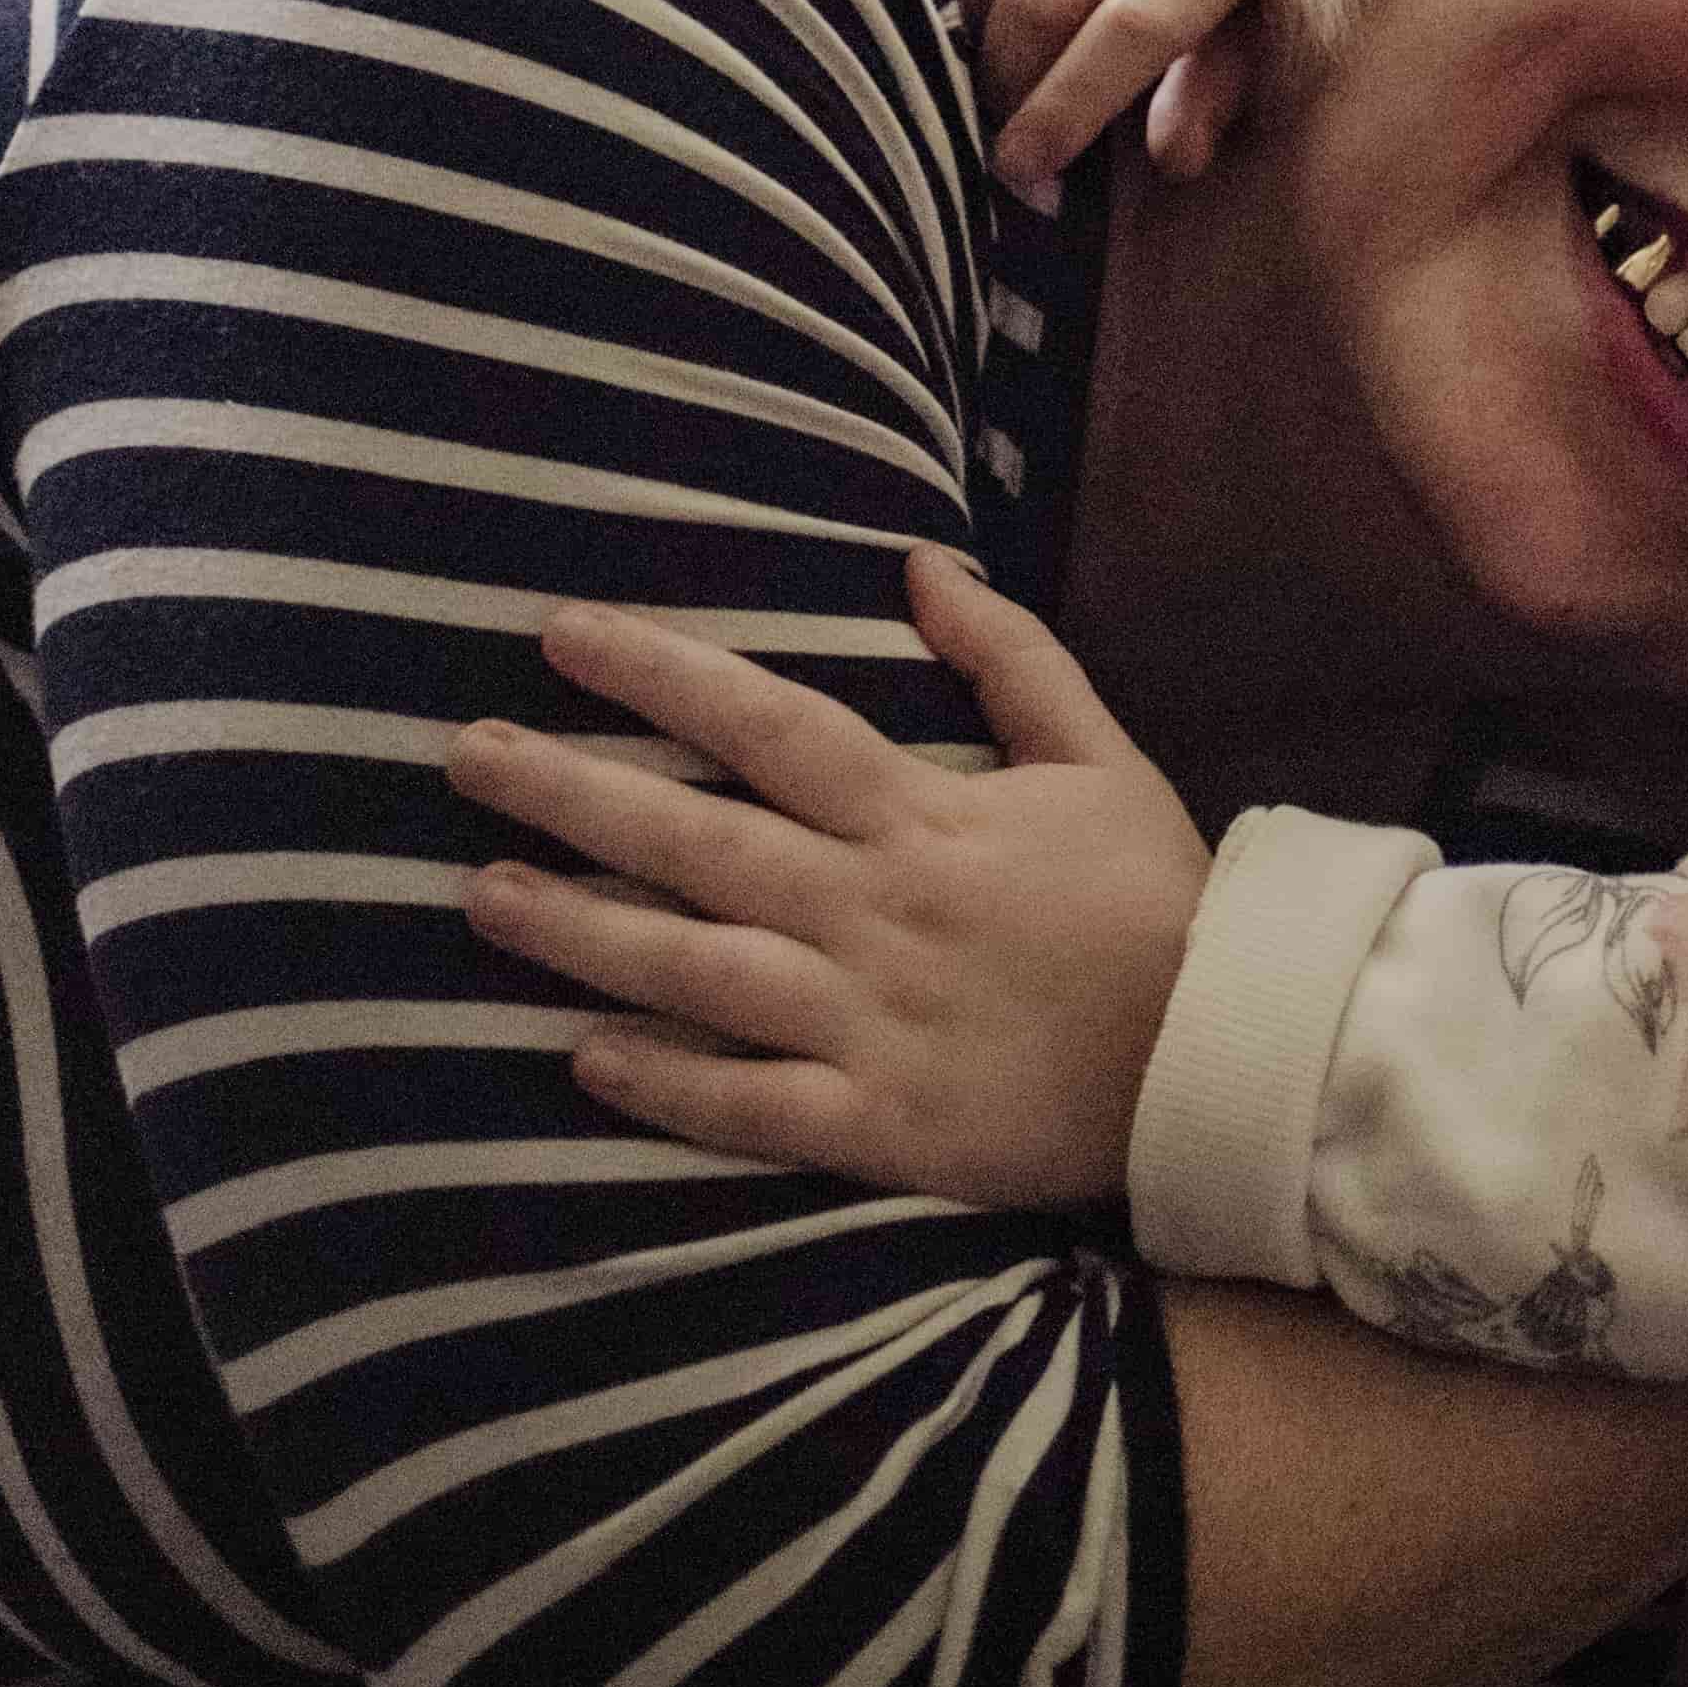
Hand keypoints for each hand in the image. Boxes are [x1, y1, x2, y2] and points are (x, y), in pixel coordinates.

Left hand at [447, 544, 1208, 1212]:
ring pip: (694, 971)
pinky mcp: (876, 1125)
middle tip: (465, 757)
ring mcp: (867, 1024)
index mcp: (923, 817)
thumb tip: (920, 560)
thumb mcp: (1098, 755)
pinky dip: (662, 1083)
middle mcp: (873, 912)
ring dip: (580, 933)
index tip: (560, 636)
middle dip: (572, 793)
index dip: (659, 675)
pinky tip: (581, 1055)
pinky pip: (746, 1106)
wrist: (1222, 1058)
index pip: (767, 726)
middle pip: (697, 840)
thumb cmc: (1155, 899)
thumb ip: (1009, 656)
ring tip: (484, 895)